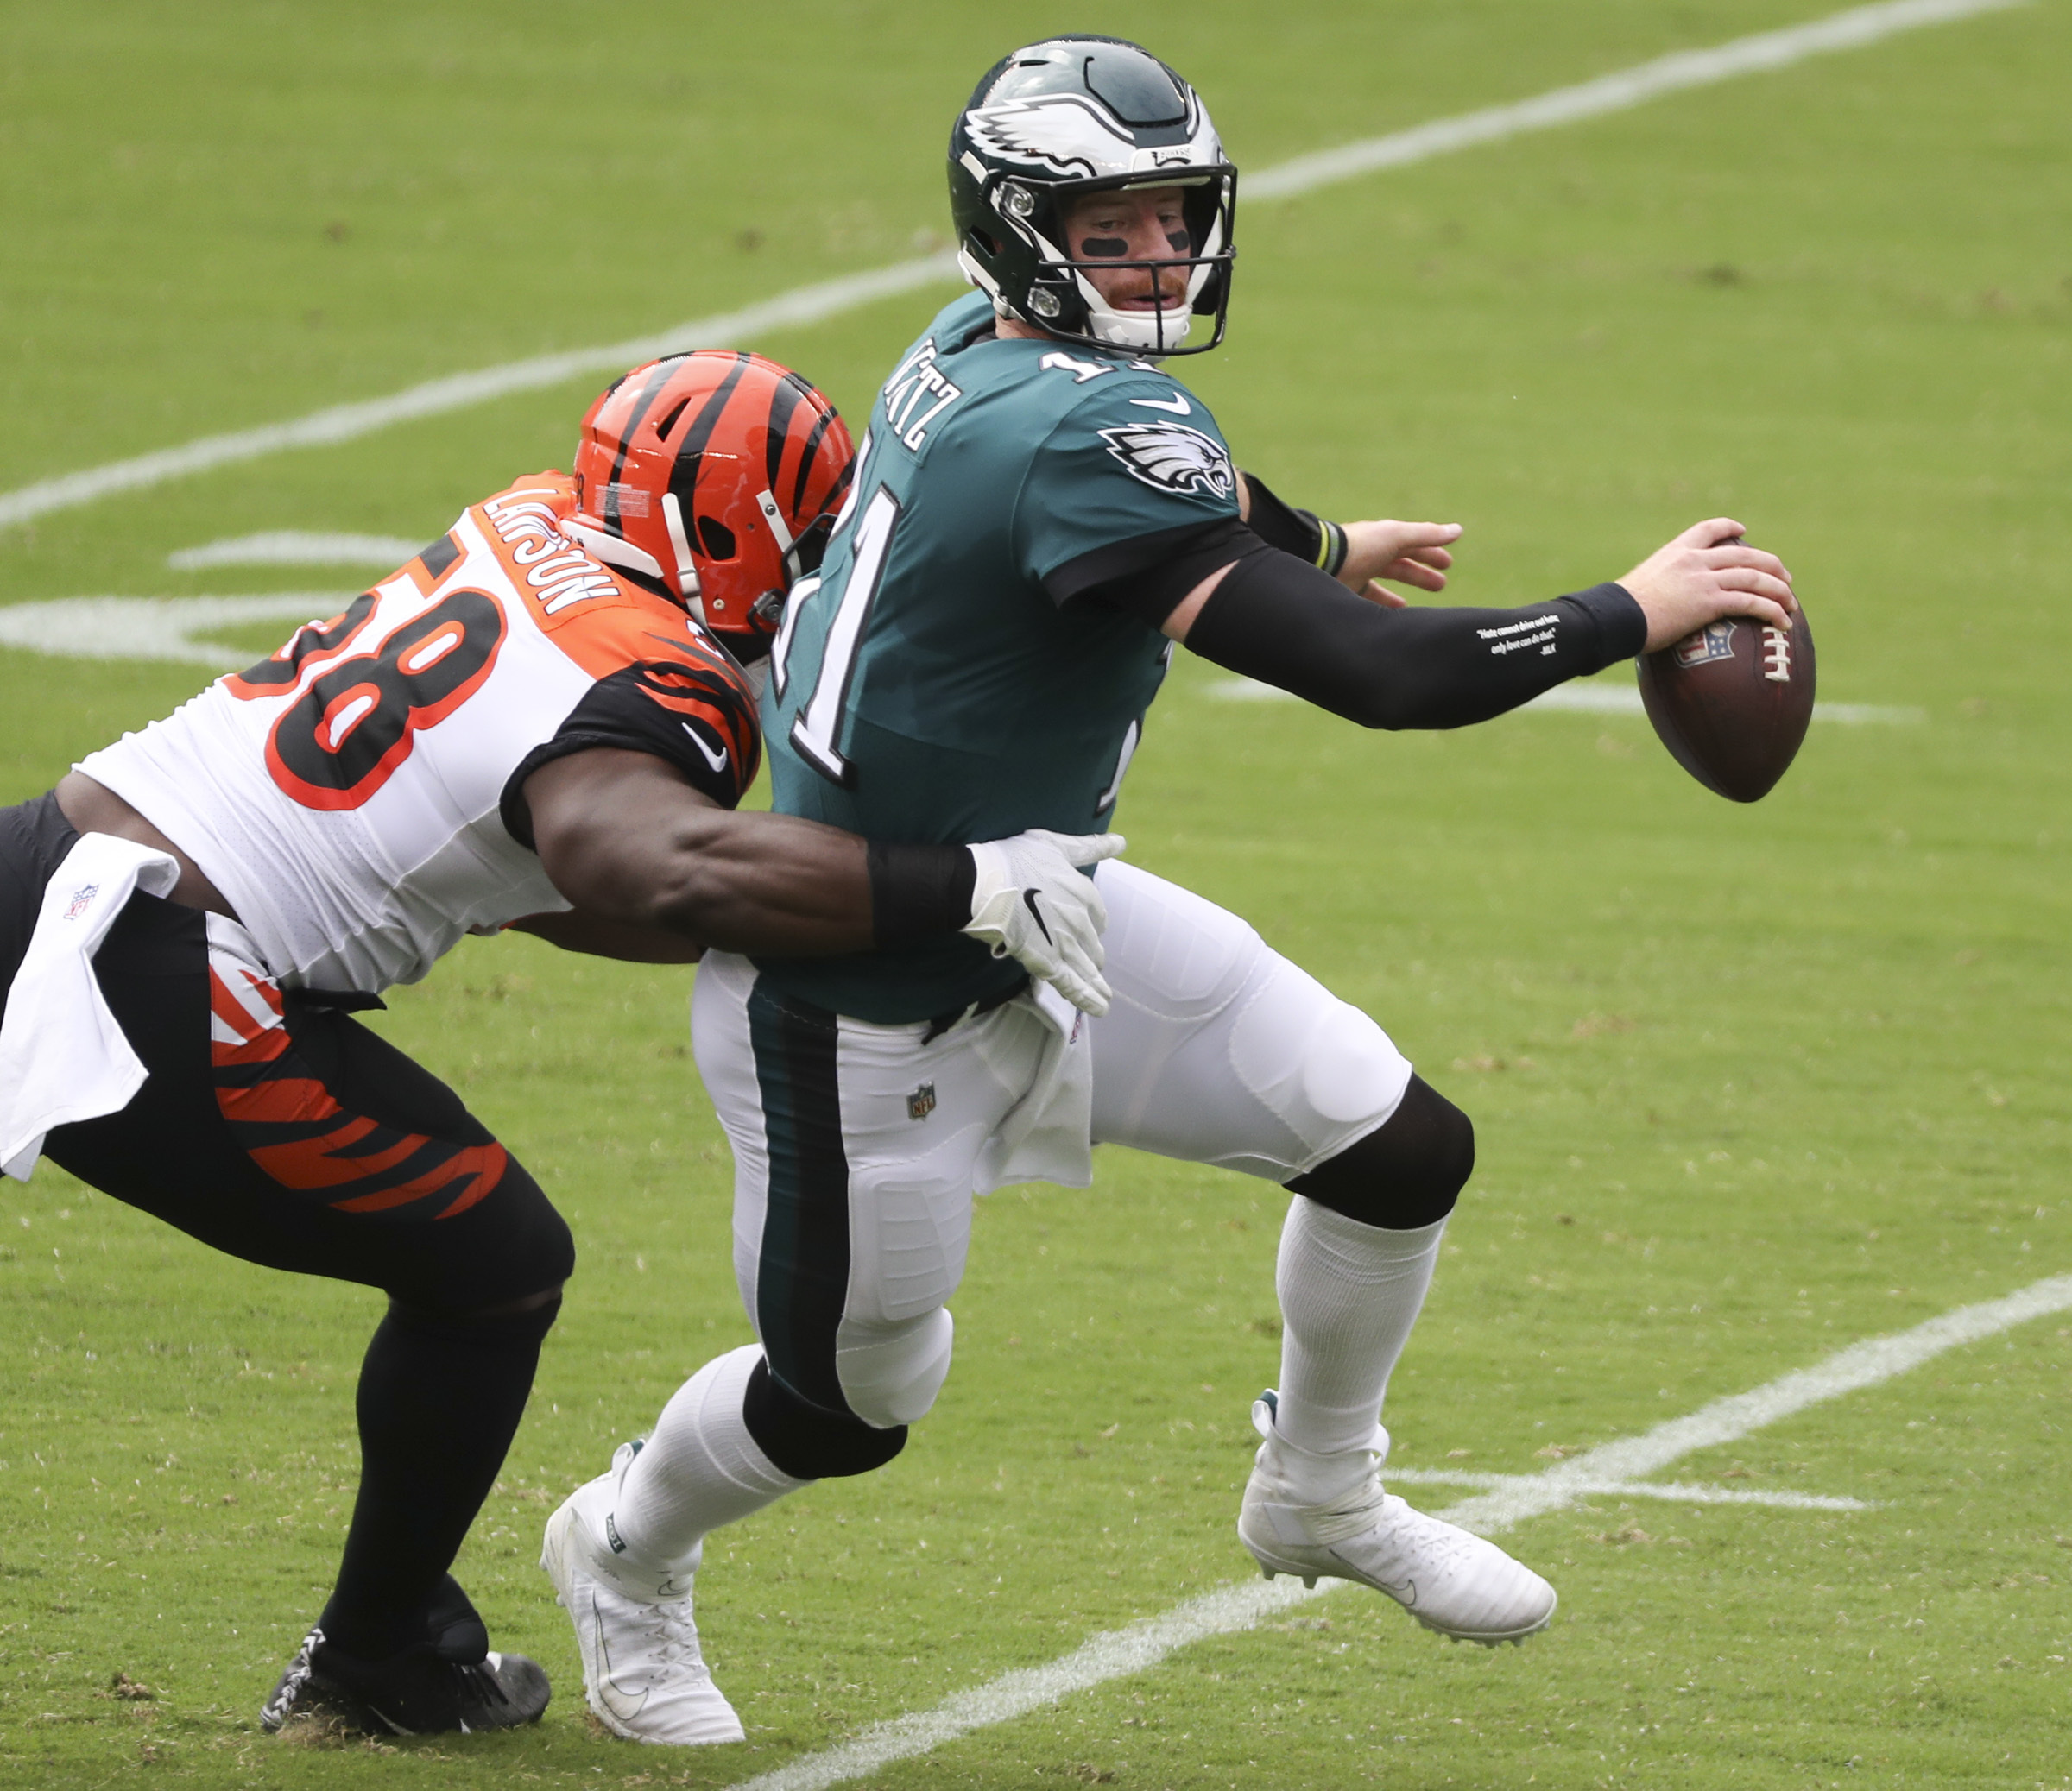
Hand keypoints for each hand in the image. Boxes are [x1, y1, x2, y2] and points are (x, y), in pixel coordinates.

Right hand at [963, 829, 1126, 1016]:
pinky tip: (1100, 1008)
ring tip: (1104, 995)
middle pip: (1093, 943)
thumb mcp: (1055, 845)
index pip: (1098, 915)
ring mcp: (1065, 945)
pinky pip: (1073, 986)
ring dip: (1096, 981)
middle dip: (1091, 951)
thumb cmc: (1014, 859)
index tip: (1087, 926)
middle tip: (1088, 960)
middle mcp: (1080, 922)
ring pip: (1088, 968)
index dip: (1092, 922)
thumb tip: (1121, 842)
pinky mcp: (1047, 963)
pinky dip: (1087, 999)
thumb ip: (1089, 848)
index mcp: (1084, 893)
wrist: (984, 883)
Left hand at [1336, 520, 1461, 608]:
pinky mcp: (1348, 589)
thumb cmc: (1360, 546)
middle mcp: (1372, 553)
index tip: (1448, 563)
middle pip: (1402, 562)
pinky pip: (1369, 598)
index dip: (1432, 551)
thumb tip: (1458, 530)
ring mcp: (1359, 571)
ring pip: (1387, 580)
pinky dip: (1383, 603)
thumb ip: (1426, 534)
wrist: (1321, 562)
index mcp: (1385, 537)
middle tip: (1441, 584)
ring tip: (1413, 603)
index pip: (1413, 543)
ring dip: (1404, 587)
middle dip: (1422, 572)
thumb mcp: (1397, 537)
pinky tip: (1395, 611)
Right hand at [1619, 518, 1797, 652]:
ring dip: (1779, 589)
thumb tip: (1642, 617)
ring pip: (1755, 577)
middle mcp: (1694, 560)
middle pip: (1745, 554)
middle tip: (1784, 578)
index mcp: (1675, 553)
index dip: (1729, 527)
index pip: (1708, 530)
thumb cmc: (1616, 612)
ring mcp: (1704, 579)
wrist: (1615, 616)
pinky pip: (1751, 603)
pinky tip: (1783, 622)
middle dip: (1770, 565)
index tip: (1742, 530)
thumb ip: (1650, 594)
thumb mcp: (1635, 591)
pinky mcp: (1709, 602)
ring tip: (1791, 603)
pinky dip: (1772, 611)